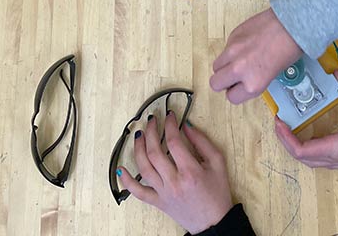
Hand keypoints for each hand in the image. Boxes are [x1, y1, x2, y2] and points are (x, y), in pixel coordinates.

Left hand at [117, 112, 232, 233]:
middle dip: (151, 131)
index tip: (170, 115)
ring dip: (138, 148)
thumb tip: (186, 125)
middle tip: (152, 120)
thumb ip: (202, 141)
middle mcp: (174, 182)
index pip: (174, 141)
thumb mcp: (217, 163)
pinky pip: (139, 192)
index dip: (170, 124)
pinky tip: (119, 169)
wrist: (214, 223)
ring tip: (139, 134)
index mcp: (190, 171)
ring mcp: (164, 193)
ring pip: (144, 168)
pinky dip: (127, 181)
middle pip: (155, 152)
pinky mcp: (158, 202)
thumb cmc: (217, 193)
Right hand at [210, 8, 301, 103]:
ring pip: (216, 65)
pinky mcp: (232, 35)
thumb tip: (242, 80)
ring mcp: (233, 51)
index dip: (235, 92)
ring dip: (224, 66)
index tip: (239, 88)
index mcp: (253, 83)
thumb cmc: (289, 48)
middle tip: (233, 77)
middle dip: (223, 82)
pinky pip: (225, 48)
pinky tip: (246, 45)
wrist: (290, 24)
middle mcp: (240, 69)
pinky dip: (231, 50)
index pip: (232, 97)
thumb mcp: (272, 75)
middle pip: (215, 83)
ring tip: (238, 60)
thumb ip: (253, 81)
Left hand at [275, 71, 337, 168]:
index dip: (286, 138)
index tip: (279, 123)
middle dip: (285, 140)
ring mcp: (335, 162)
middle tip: (279, 124)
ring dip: (293, 146)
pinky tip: (301, 137)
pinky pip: (314, 160)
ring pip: (306, 160)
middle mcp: (332, 158)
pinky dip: (303, 149)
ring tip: (286, 130)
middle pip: (299, 156)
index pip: (301, 150)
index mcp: (334, 147)